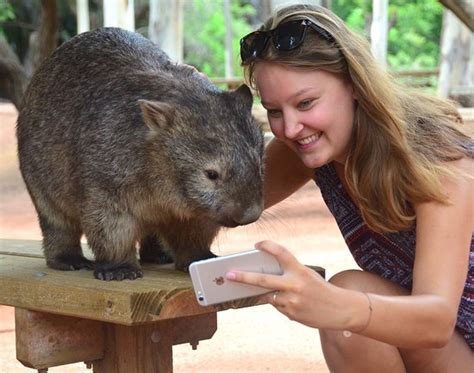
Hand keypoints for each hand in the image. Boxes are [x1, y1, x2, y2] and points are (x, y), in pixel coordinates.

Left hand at [226, 240, 342, 328]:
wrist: (340, 309)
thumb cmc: (319, 288)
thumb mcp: (306, 275)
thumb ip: (286, 274)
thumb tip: (262, 279)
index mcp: (300, 270)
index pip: (281, 253)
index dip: (268, 246)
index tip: (257, 244)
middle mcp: (294, 285)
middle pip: (263, 280)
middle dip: (243, 277)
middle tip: (228, 274)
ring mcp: (292, 301)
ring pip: (268, 296)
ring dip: (267, 293)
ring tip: (279, 292)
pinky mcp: (291, 314)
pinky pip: (277, 306)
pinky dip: (279, 303)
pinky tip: (293, 303)